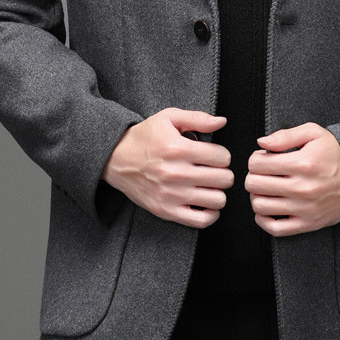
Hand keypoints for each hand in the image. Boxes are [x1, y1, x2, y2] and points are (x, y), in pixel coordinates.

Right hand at [101, 107, 232, 228]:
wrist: (115, 159)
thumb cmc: (145, 137)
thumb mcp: (168, 118)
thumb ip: (198, 119)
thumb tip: (222, 121)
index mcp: (178, 149)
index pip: (222, 157)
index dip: (222, 154)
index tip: (214, 155)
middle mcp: (176, 174)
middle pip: (224, 179)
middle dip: (223, 172)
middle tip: (213, 170)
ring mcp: (171, 195)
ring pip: (217, 200)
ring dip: (218, 192)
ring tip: (209, 185)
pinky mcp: (166, 211)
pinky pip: (202, 221)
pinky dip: (210, 213)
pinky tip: (205, 202)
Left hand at [245, 122, 339, 236]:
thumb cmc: (335, 154)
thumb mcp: (314, 134)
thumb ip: (286, 135)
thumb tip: (261, 142)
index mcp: (302, 164)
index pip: (257, 164)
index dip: (255, 159)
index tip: (263, 158)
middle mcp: (302, 188)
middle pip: (254, 184)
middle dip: (253, 175)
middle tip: (262, 173)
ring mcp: (304, 209)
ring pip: (260, 206)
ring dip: (256, 195)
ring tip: (265, 188)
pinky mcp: (308, 224)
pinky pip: (274, 229)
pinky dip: (263, 219)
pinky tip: (267, 208)